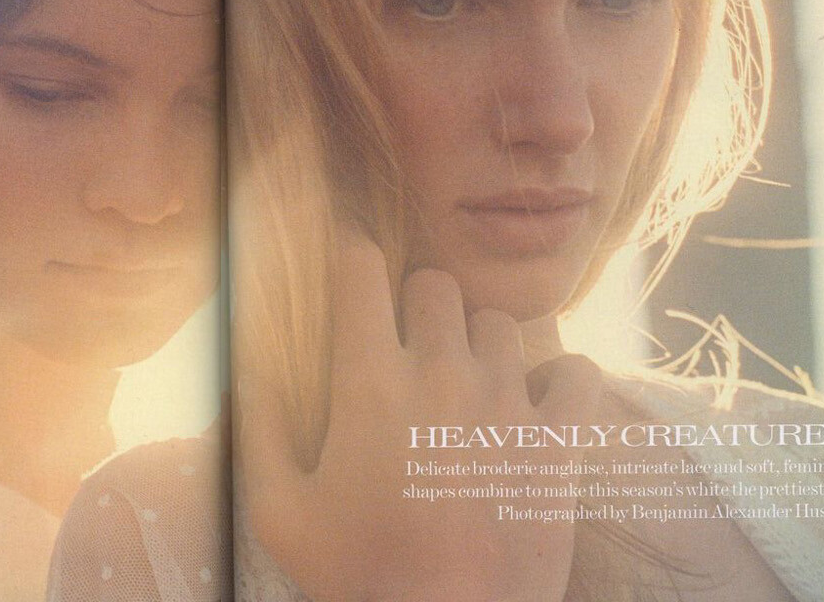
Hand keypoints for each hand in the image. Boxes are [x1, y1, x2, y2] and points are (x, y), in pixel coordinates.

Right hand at [240, 229, 601, 601]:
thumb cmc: (357, 576)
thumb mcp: (279, 512)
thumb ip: (259, 430)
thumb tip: (246, 364)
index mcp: (369, 381)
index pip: (361, 267)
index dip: (352, 253)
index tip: (351, 264)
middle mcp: (440, 373)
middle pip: (435, 284)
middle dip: (415, 305)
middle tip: (406, 347)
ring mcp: (507, 403)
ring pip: (500, 323)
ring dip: (480, 344)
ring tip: (469, 384)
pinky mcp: (559, 441)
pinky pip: (577, 372)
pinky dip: (561, 381)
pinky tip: (538, 405)